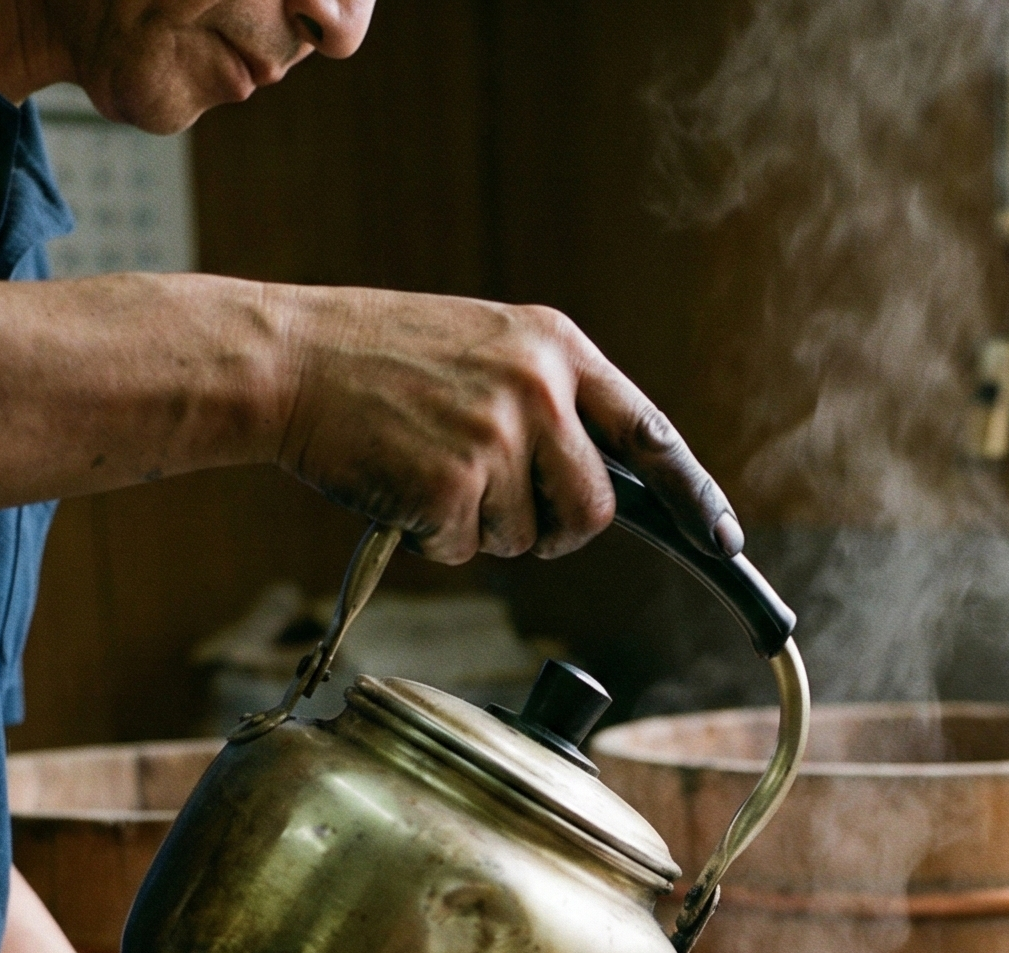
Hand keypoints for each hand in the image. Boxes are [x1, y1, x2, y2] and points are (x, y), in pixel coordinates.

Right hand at [273, 289, 742, 566]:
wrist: (285, 360)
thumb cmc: (377, 363)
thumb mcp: (483, 349)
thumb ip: (549, 403)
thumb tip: (603, 485)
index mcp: (555, 346)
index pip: (650, 434)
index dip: (693, 497)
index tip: (723, 542)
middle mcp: (538, 386)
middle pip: (595, 511)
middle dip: (556, 531)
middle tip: (497, 506)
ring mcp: (498, 434)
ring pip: (530, 538)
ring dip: (483, 529)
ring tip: (430, 470)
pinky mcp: (454, 482)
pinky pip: (467, 550)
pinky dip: (431, 537)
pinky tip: (399, 484)